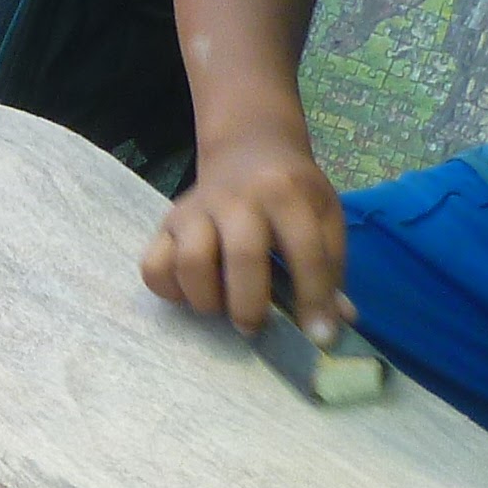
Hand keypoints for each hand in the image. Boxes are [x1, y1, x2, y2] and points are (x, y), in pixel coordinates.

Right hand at [141, 121, 346, 335]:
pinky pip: (154, 267)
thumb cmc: (292, 193)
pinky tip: (193, 293)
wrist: (248, 150)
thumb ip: (330, 268)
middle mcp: (237, 198)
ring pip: (190, 263)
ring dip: (207, 299)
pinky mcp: (167, 223)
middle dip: (251, 305)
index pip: (304, 251)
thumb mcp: (323, 215)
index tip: (319, 336)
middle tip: (256, 327)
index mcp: (285, 193)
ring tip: (222, 307)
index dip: (314, 298)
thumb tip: (332, 325)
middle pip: (242, 257)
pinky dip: (171, 291)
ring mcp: (195, 209)